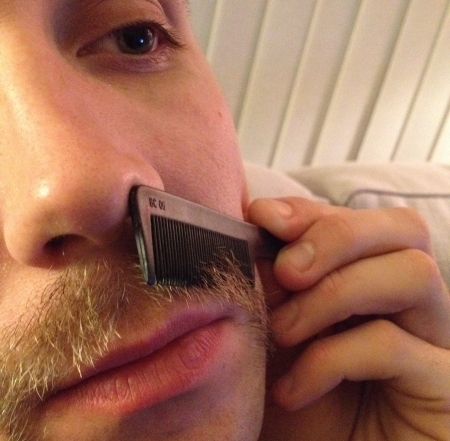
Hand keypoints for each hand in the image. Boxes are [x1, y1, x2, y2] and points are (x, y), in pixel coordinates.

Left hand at [249, 197, 449, 440]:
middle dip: (336, 234)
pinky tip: (292, 390)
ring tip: (283, 332)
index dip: (311, 211)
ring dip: (334, 294)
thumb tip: (262, 233)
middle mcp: (408, 304)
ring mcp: (432, 342)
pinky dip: (330, 358)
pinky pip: (394, 345)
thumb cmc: (293, 404)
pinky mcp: (442, 387)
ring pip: (413, 272)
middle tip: (286, 269)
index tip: (262, 216)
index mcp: (368, 282)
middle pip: (403, 228)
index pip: (357, 220)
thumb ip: (275, 284)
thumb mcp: (274, 334)